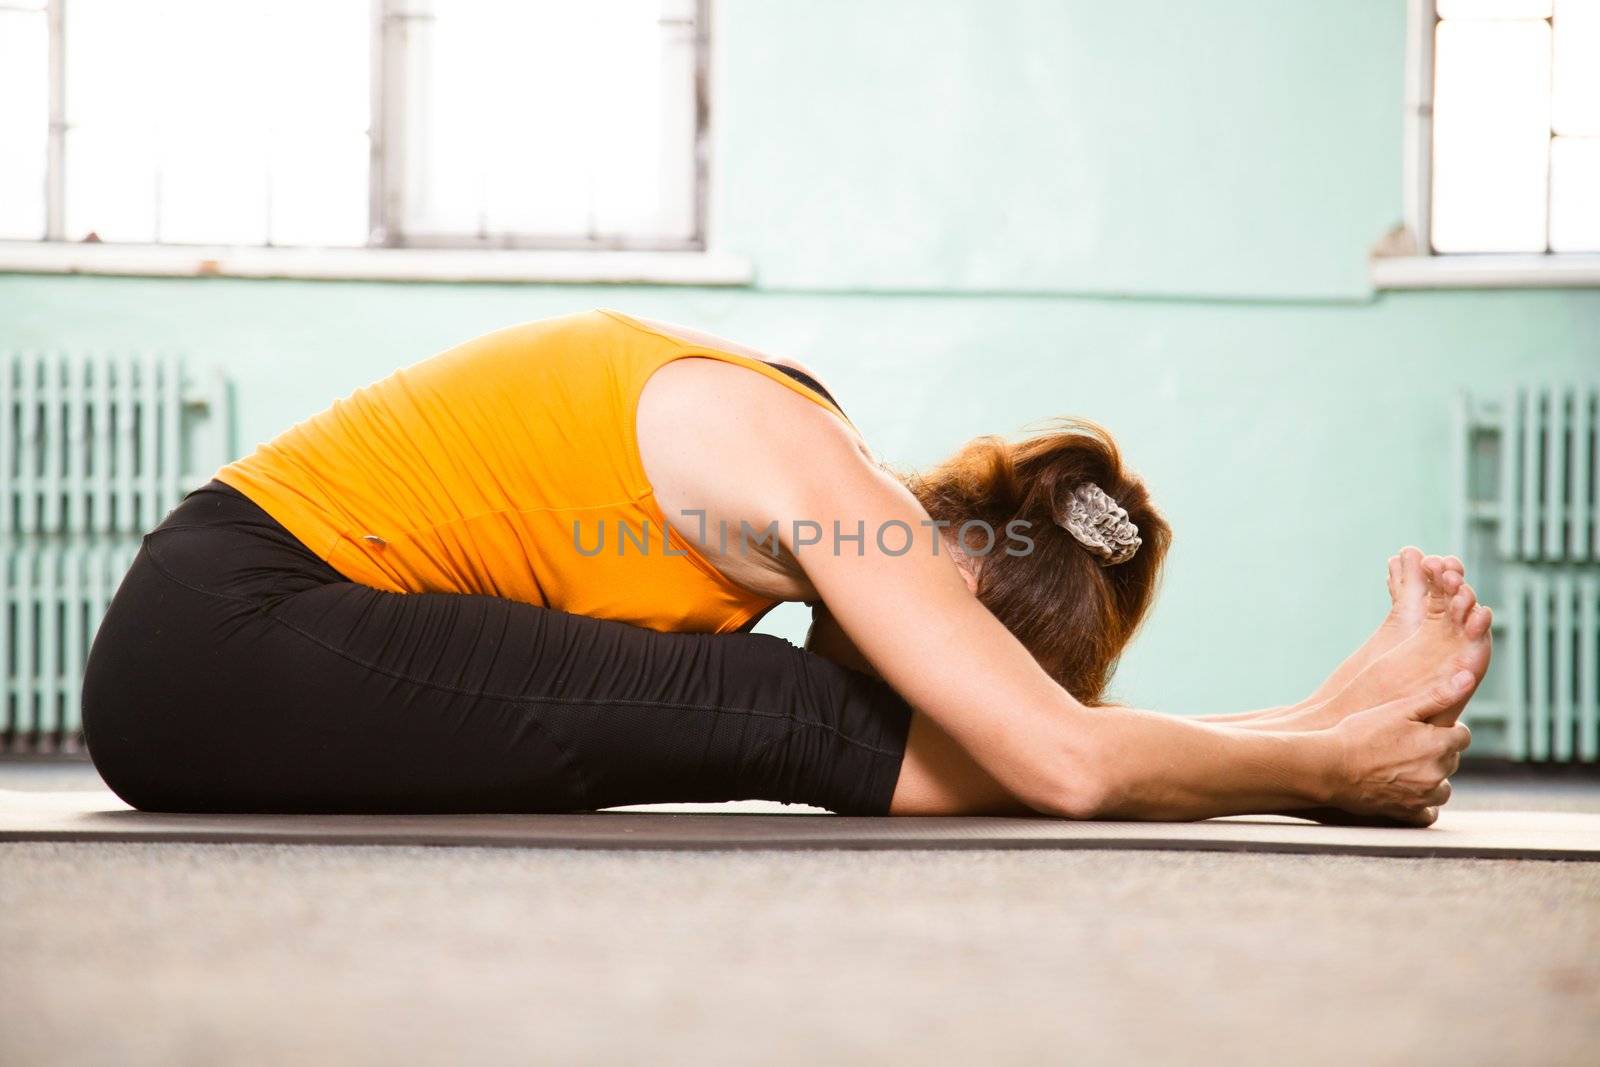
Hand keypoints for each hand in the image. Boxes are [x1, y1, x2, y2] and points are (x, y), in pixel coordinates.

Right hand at [1323, 671, 1474, 825]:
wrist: (1329, 767)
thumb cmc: (1360, 734)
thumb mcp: (1398, 708)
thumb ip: (1438, 695)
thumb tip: (1468, 678)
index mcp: (1439, 745)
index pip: (1462, 736)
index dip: (1444, 729)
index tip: (1423, 727)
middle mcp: (1437, 773)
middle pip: (1452, 760)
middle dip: (1437, 751)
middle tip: (1406, 744)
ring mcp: (1422, 796)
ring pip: (1443, 788)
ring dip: (1433, 778)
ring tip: (1405, 767)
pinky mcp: (1406, 813)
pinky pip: (1428, 814)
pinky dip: (1423, 805)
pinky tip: (1407, 792)